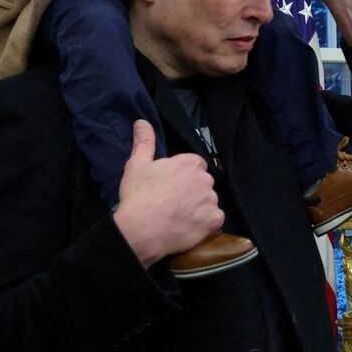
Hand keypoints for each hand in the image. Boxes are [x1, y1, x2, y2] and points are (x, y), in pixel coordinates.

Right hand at [112, 120, 224, 266]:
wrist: (141, 229)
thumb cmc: (138, 196)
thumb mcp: (137, 165)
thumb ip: (144, 141)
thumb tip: (142, 122)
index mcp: (190, 163)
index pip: (195, 165)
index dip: (183, 175)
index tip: (170, 186)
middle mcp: (205, 180)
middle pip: (203, 183)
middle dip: (192, 190)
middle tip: (172, 202)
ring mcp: (211, 200)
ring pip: (209, 201)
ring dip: (199, 207)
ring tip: (178, 216)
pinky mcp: (214, 220)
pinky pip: (214, 219)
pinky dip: (205, 223)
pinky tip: (188, 225)